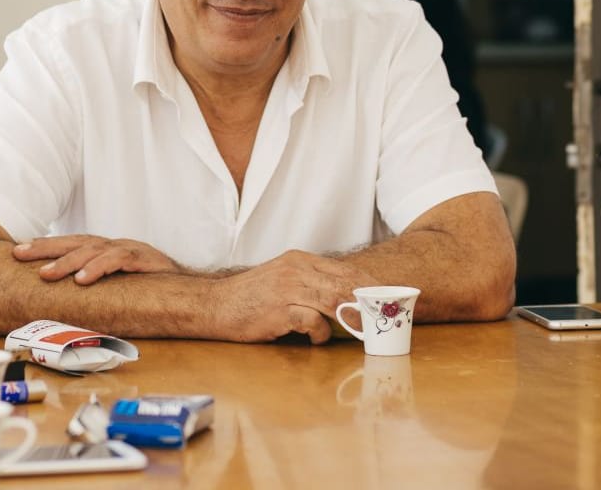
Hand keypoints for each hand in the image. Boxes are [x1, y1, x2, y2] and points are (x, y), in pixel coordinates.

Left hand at [13, 235, 181, 284]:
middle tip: (18, 254)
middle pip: (74, 242)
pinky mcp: (142, 258)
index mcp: (104, 250)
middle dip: (44, 248)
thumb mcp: (118, 284)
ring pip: (91, 250)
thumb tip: (62, 300)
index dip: (44, 246)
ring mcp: (127, 250)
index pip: (70, 243)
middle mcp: (113, 246)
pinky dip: (98, 268)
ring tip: (45, 274)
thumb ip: (95, 286)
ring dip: (67, 262)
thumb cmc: (150, 287)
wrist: (189, 287)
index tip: (18, 250)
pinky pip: (117, 260)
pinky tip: (82, 279)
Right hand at [208, 251, 376, 343]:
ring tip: (360, 330)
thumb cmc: (250, 298)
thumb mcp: (282, 280)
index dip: (369, 286)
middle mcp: (296, 270)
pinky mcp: (280, 310)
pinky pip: (312, 321)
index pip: (345, 271)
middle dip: (368, 302)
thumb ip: (310, 284)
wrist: (214, 305)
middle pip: (345, 284)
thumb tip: (343, 301)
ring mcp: (288, 289)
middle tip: (382, 318)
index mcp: (300, 260)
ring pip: (334, 300)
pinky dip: (321, 332)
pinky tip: (316, 339)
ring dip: (351, 318)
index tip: (386, 299)